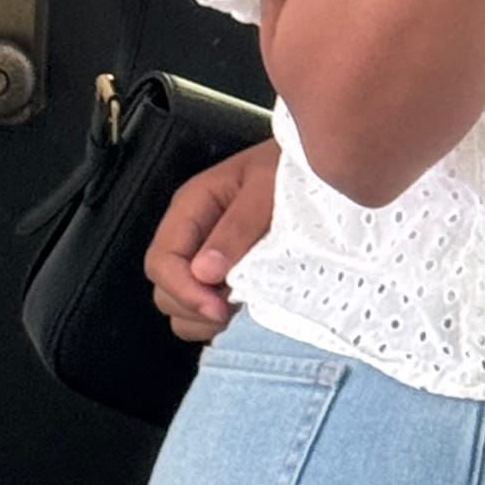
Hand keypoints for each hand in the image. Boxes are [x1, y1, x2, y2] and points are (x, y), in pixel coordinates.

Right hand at [144, 138, 279, 343]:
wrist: (322, 165)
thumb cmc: (295, 170)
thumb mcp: (269, 189)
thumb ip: (238, 227)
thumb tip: (204, 273)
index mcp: (192, 205)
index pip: (162, 260)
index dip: (183, 290)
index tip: (219, 308)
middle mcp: (192, 233)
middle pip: (164, 287)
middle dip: (193, 306)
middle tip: (232, 310)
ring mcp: (205, 255)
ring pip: (177, 303)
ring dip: (202, 317)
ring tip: (238, 309)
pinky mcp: (224, 273)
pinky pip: (201, 309)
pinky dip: (214, 319)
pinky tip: (243, 309)